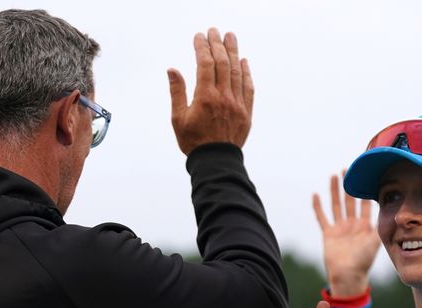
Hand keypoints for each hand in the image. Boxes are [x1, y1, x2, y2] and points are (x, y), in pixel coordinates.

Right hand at [168, 28, 253, 154]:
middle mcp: (223, 97)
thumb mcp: (178, 118)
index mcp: (205, 97)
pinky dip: (247, 73)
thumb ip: (177, 92)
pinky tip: (244, 61)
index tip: (199, 36)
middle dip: (217, 44)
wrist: (216, 162)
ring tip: (230, 37)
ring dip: (234, 52)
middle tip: (214, 31)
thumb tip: (172, 70)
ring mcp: (237, 104)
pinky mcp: (246, 112)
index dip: (202, 47)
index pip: (205, 64)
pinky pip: (248, 88)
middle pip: (222, 63)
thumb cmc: (193, 142)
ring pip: (237, 72)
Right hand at [313, 172, 380, 297]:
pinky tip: (316, 195)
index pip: (366, 204)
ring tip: (334, 176)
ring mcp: (339, 229)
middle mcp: (352, 225)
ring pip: (336, 205)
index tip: (366, 176)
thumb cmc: (364, 261)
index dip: (365, 191)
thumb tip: (391, 212)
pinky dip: (318, 207)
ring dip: (335, 191)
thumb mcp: (376, 242)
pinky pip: (322, 217)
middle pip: (350, 200)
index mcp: (365, 226)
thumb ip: (380, 226)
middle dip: (349, 185)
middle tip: (348, 169)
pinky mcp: (328, 234)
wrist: (348, 276)